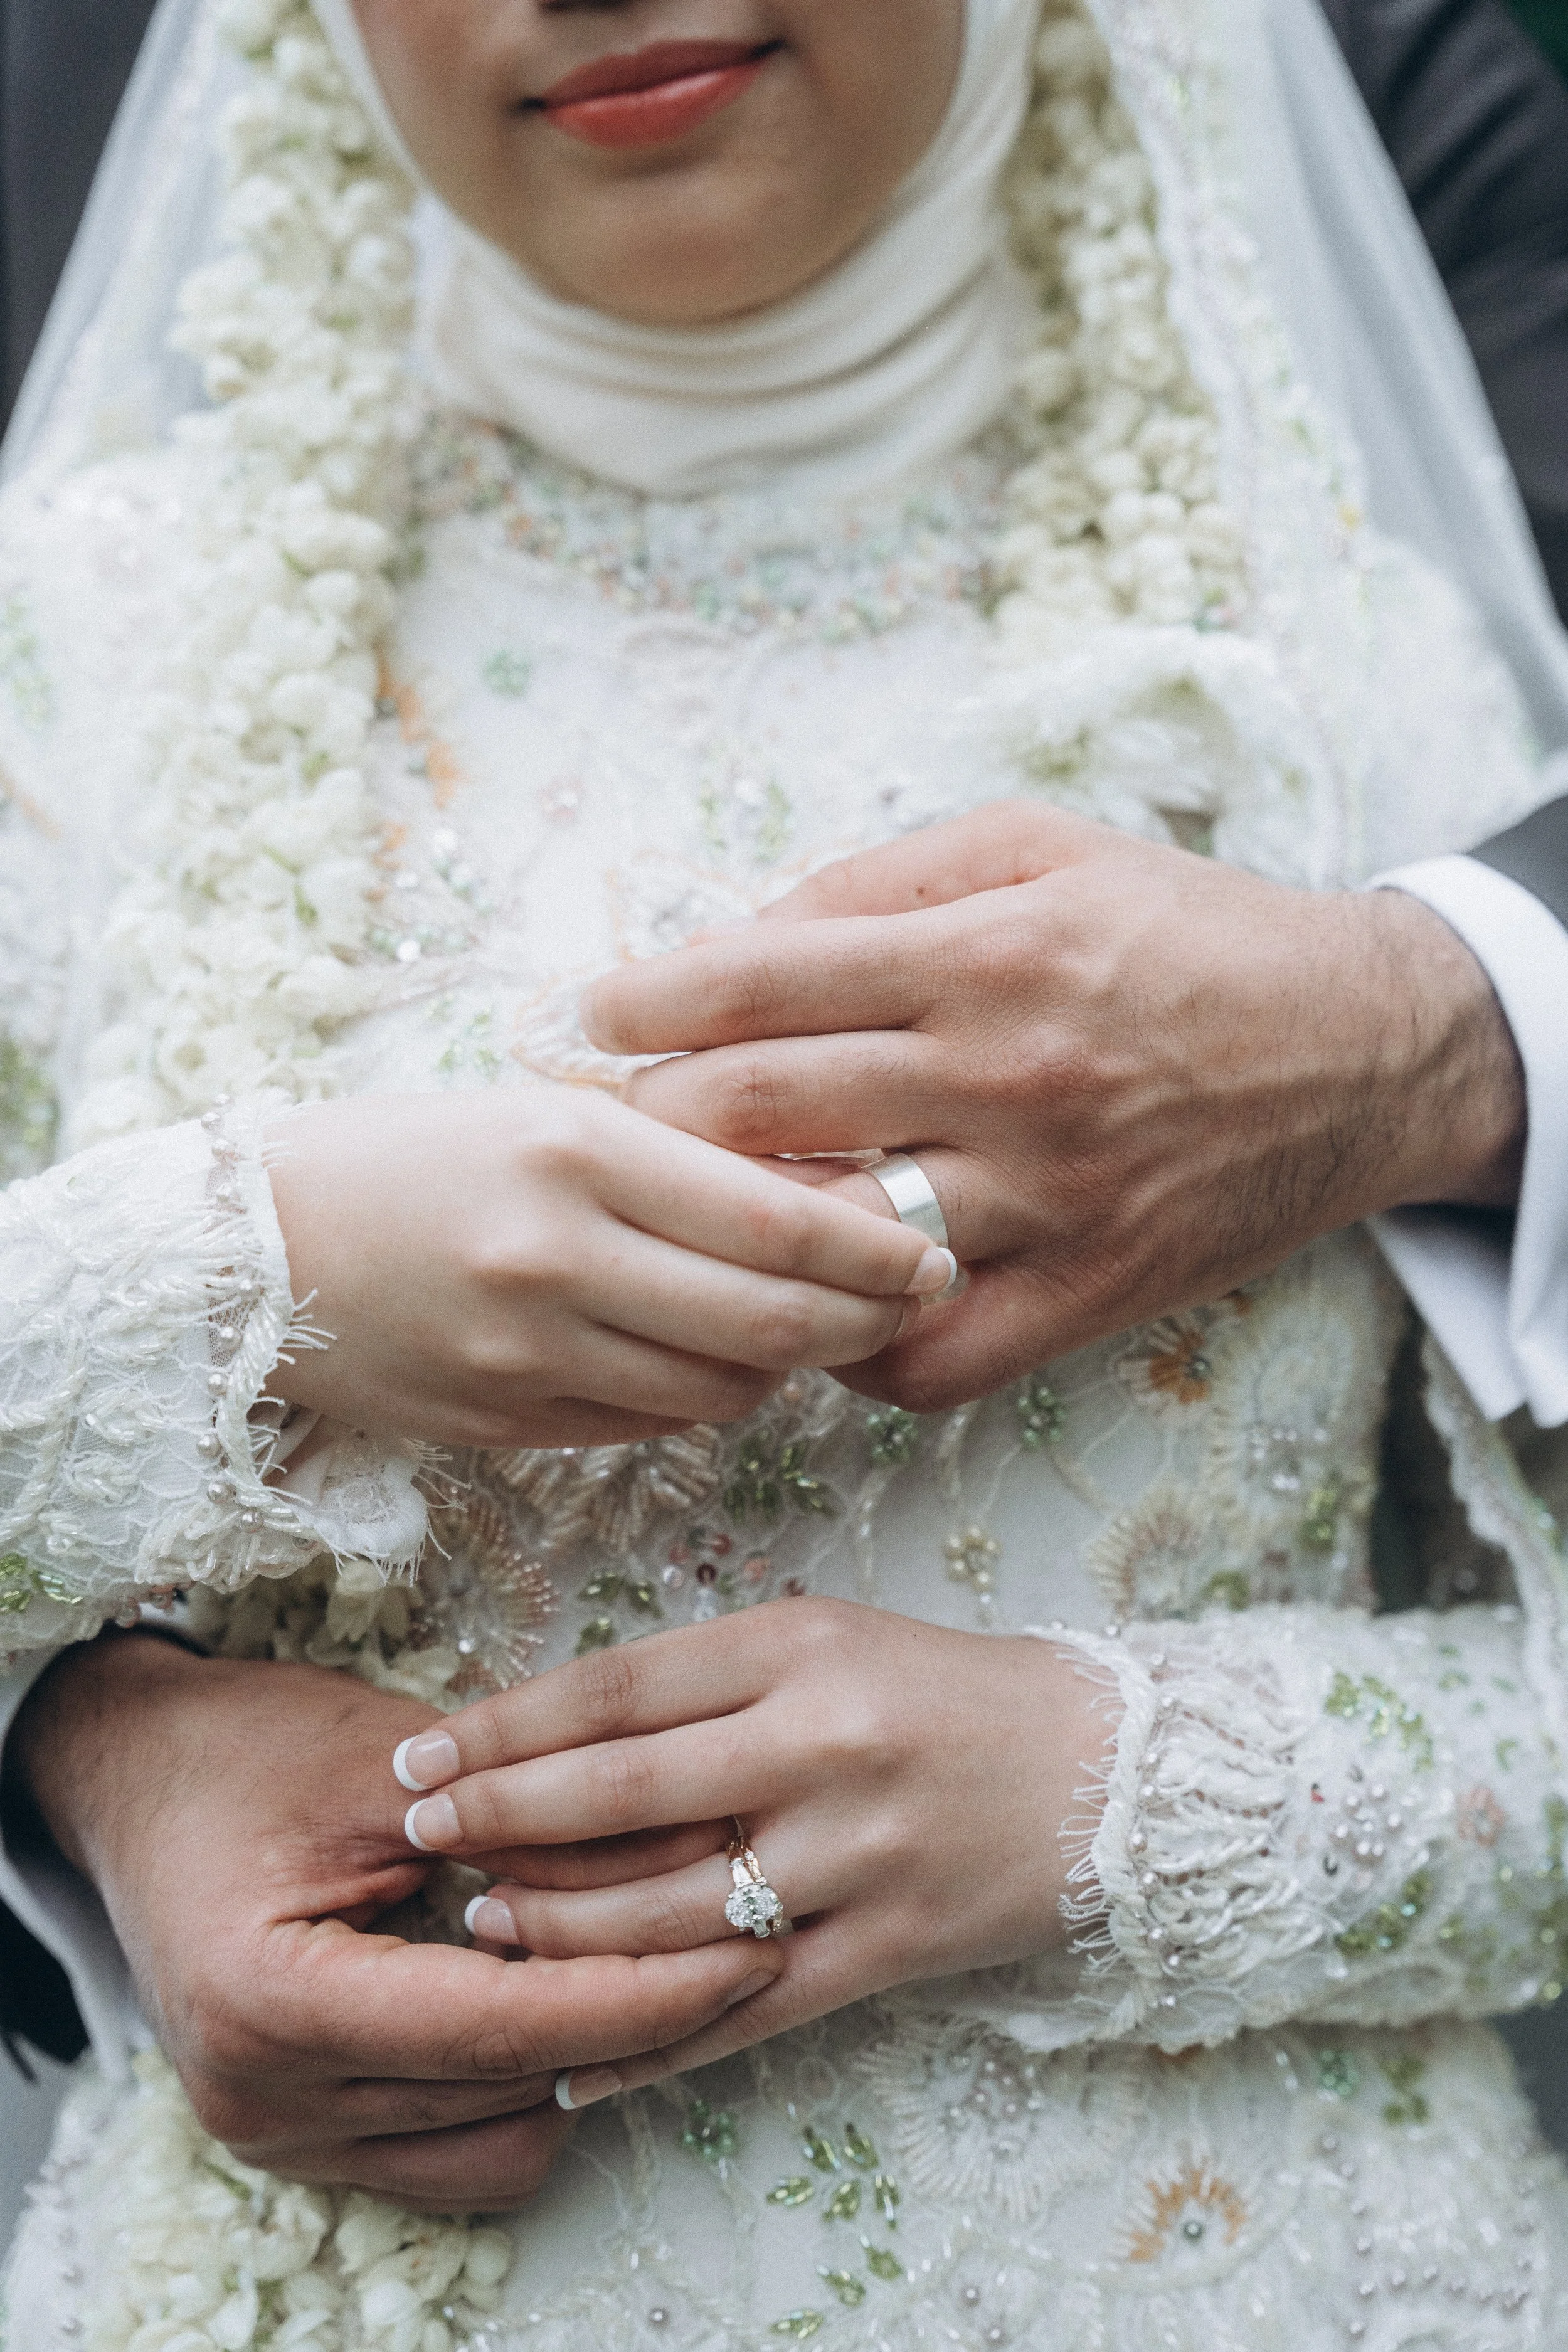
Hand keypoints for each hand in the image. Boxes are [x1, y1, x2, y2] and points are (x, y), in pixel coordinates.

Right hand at [11, 1635, 785, 2208]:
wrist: (141, 1776)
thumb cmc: (248, 1749)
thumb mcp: (389, 1760)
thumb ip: (530, 1818)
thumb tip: (694, 1847)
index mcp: (268, 2004)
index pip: (500, 2028)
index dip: (638, 1994)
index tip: (748, 1950)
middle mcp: (266, 2098)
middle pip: (509, 2085)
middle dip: (638, 2014)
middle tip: (743, 1933)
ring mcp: (283, 2134)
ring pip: (499, 2135)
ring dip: (589, 2055)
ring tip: (666, 1958)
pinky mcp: (309, 2136)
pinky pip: (460, 2152)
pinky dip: (530, 2087)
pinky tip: (570, 2000)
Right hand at [265, 1088, 951, 1446]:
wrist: (248, 1247)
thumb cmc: (412, 1155)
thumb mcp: (545, 1113)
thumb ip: (677, 1155)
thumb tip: (823, 1202)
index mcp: (576, 1148)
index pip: (778, 1220)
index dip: (878, 1249)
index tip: (934, 1251)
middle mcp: (557, 1255)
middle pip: (771, 1322)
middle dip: (865, 1322)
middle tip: (910, 1306)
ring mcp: (528, 1352)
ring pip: (720, 1390)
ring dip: (787, 1368)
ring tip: (809, 1329)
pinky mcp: (505, 1422)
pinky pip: (651, 1428)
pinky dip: (704, 1400)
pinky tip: (709, 1360)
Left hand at [391, 1600, 1106, 2099]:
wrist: (1109, 1769)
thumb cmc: (941, 1691)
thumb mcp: (827, 1640)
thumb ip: (706, 1682)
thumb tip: (553, 1739)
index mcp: (800, 1647)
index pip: (616, 1690)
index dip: (505, 1727)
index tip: (423, 1754)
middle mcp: (823, 1745)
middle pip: (623, 1795)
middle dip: (501, 1822)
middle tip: (421, 1837)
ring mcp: (859, 1855)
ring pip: (669, 1915)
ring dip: (558, 1934)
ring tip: (483, 1933)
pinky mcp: (890, 1949)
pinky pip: (747, 2012)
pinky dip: (655, 2045)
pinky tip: (576, 2061)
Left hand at [581, 802, 1525, 1411]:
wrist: (1362, 1048)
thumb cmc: (1184, 933)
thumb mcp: (1043, 845)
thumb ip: (883, 877)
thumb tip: (742, 935)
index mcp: (988, 951)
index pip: (759, 979)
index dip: (648, 998)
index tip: (595, 1014)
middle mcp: (1007, 1076)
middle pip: (760, 1111)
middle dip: (654, 1116)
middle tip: (616, 1117)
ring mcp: (1047, 1199)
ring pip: (830, 1245)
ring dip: (731, 1235)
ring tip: (690, 1216)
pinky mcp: (1088, 1294)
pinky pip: (928, 1360)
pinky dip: (846, 1349)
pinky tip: (815, 1306)